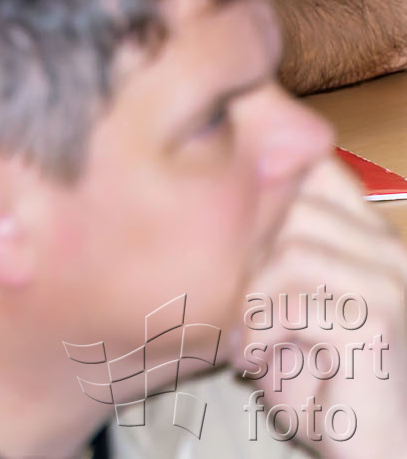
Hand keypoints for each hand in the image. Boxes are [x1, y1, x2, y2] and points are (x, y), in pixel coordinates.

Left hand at [238, 156, 406, 457]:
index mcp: (367, 234)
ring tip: (250, 340)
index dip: (260, 191)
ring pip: (291, 251)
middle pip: (292, 206)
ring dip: (253, 301)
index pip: (312, 167)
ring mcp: (390, 283)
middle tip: (240, 310)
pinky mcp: (379, 323)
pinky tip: (260, 361)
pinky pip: (295, 301)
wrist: (362, 444)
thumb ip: (265, 248)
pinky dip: (263, 333)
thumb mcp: (280, 300)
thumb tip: (210, 190)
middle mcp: (389, 248)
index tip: (232, 240)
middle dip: (249, 258)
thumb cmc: (314, 377)